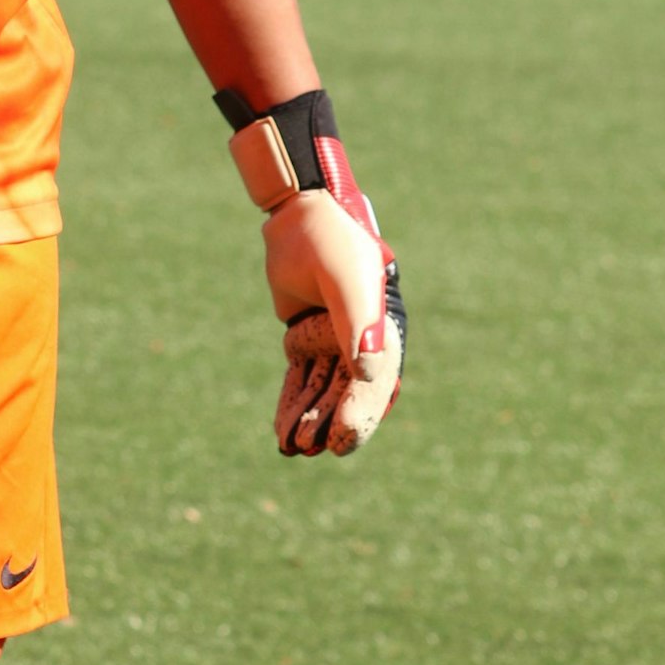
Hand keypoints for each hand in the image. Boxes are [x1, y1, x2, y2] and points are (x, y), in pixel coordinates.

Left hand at [217, 87, 405, 456]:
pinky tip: (283, 432)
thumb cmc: (330, 241)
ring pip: (323, 392)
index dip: (359, 415)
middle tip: (311, 450)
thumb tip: (367, 370)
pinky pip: (301, 380)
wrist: (299, 214)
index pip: (373, 385)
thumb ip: (355, 321)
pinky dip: (293, 404)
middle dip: (331, 425)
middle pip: (348, 395)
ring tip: (291, 448)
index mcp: (382, 332)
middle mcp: (361, 342)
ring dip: (310, 420)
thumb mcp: (345, 277)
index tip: (340, 441)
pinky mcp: (306, 337)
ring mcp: (332, 341)